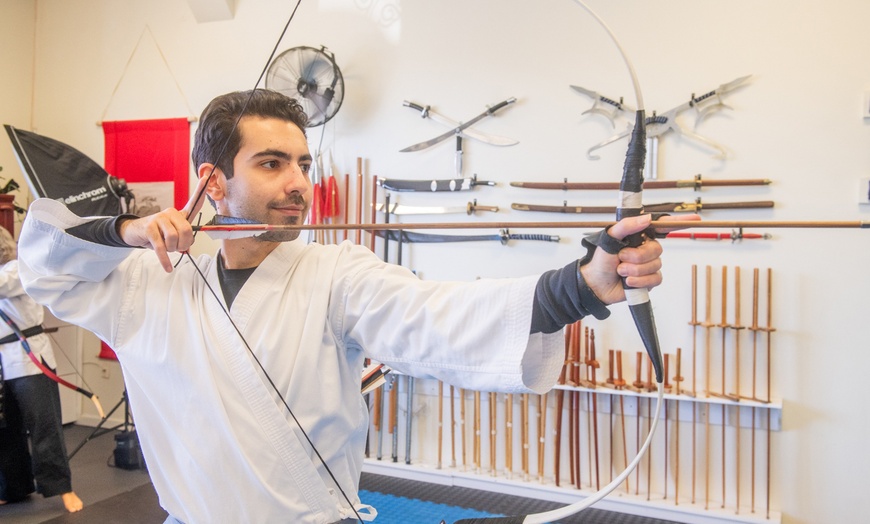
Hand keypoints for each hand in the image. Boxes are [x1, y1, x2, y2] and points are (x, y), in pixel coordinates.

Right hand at [119, 176, 209, 271]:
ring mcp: (159, 219)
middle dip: (184, 244)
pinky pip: (161, 247)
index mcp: (178, 214)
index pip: (192, 203)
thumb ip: (183, 236)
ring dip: (172, 250)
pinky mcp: (149, 229)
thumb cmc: (157, 233)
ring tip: (167, 249)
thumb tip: (188, 244)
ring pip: (174, 239)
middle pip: (186, 231)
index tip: (207, 178)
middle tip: (178, 248)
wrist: (134, 232)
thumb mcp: (172, 233)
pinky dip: (165, 260)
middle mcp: (170, 213)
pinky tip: (167, 267)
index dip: (200, 191)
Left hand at [580, 213, 700, 303]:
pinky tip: (628, 281)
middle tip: (621, 258)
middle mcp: (646, 249)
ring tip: (621, 270)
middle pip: (657, 250)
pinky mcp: (648, 280)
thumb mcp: (609, 238)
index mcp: (639, 236)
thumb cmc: (601, 260)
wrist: (595, 284)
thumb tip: (647, 218)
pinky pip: (654, 279)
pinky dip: (639, 281)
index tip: (696, 219)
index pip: (663, 227)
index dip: (680, 222)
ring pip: (655, 265)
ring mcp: (648, 265)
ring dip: (634, 270)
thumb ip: (627, 226)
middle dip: (637, 256)